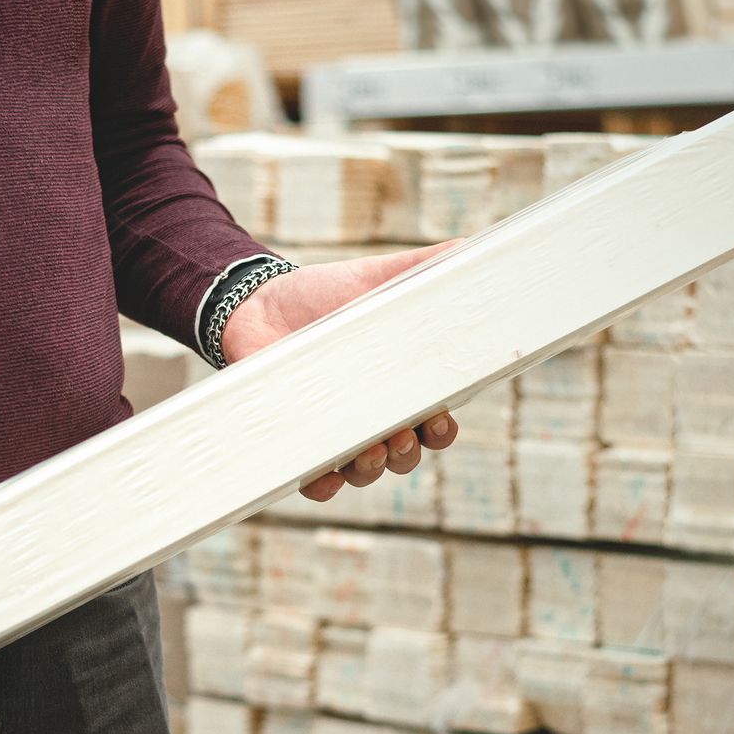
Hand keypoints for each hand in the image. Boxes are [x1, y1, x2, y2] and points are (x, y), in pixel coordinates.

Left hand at [221, 240, 462, 501]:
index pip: (434, 424)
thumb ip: (428, 268)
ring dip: (371, 470)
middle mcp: (371, 419)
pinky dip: (322, 484)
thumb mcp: (379, 277)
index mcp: (400, 388)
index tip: (440, 419)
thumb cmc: (325, 294)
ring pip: (363, 473)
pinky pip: (313, 480)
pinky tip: (325, 474)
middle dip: (407, 453)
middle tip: (400, 435)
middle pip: (403, 456)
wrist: (258, 303)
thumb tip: (474, 249)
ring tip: (368, 451)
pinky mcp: (292, 443)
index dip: (442, 431)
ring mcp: (332, 435)